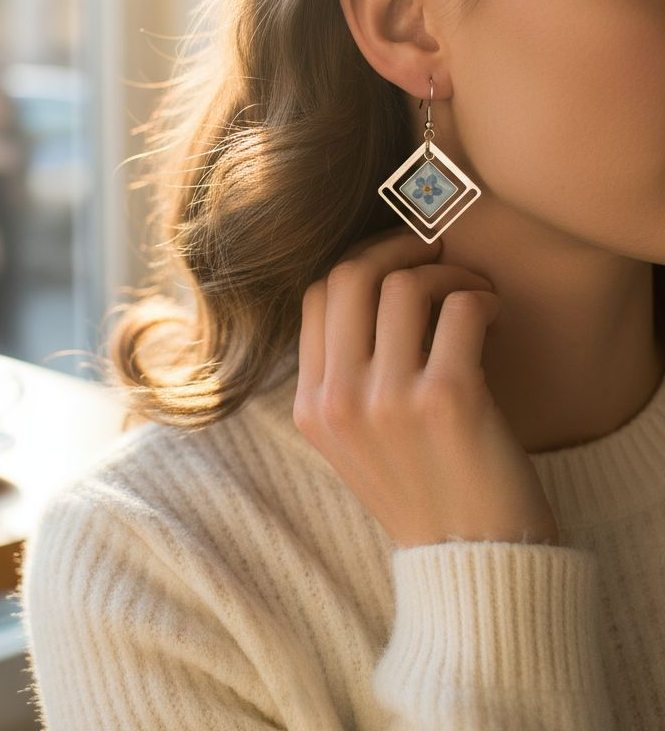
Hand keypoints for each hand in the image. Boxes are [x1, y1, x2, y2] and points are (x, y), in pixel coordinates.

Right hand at [293, 227, 558, 548]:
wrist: (473, 559)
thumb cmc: (423, 488)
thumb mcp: (353, 441)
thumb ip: (344, 375)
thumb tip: (373, 288)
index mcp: (310, 406)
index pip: (316, 295)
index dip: (361, 262)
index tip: (396, 262)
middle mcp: (338, 400)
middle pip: (350, 275)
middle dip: (398, 245)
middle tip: (435, 249)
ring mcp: (387, 400)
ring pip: (404, 283)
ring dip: (448, 272)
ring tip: (472, 291)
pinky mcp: (447, 400)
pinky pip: (461, 308)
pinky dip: (483, 298)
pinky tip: (495, 316)